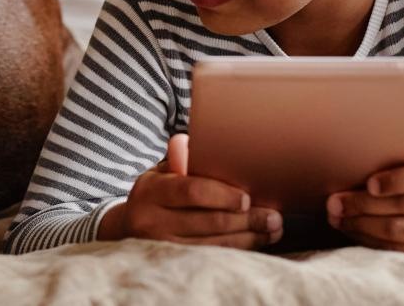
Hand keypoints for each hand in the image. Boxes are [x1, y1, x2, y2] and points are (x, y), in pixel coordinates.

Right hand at [99, 134, 282, 248]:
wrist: (129, 227)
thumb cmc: (157, 193)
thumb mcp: (162, 172)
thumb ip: (181, 159)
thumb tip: (193, 140)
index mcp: (150, 190)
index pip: (191, 191)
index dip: (222, 196)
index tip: (247, 199)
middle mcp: (150, 220)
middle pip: (208, 221)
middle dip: (247, 220)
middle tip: (274, 217)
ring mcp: (160, 246)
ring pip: (213, 244)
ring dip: (249, 238)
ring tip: (273, 230)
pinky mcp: (171, 263)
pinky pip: (211, 257)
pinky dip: (238, 250)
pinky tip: (257, 242)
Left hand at [326, 140, 403, 253]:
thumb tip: (381, 140)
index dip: (397, 179)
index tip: (369, 183)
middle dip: (364, 204)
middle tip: (334, 202)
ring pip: (399, 232)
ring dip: (361, 224)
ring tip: (337, 216)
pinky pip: (398, 250)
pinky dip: (370, 240)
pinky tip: (352, 229)